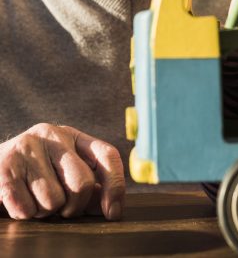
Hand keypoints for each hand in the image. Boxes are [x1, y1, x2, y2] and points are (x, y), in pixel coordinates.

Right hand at [0, 123, 124, 219]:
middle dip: (74, 207)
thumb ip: (90, 188)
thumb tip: (112, 208)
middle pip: (83, 183)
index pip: (107, 155)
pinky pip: (27, 208)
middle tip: (60, 208)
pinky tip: (19, 201)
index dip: (115, 186)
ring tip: (35, 199)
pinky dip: (25, 214)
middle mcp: (53, 135)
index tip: (113, 213)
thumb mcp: (64, 173)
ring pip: (54, 200)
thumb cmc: (34, 175)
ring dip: (45, 211)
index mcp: (73, 136)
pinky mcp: (5, 166)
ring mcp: (28, 148)